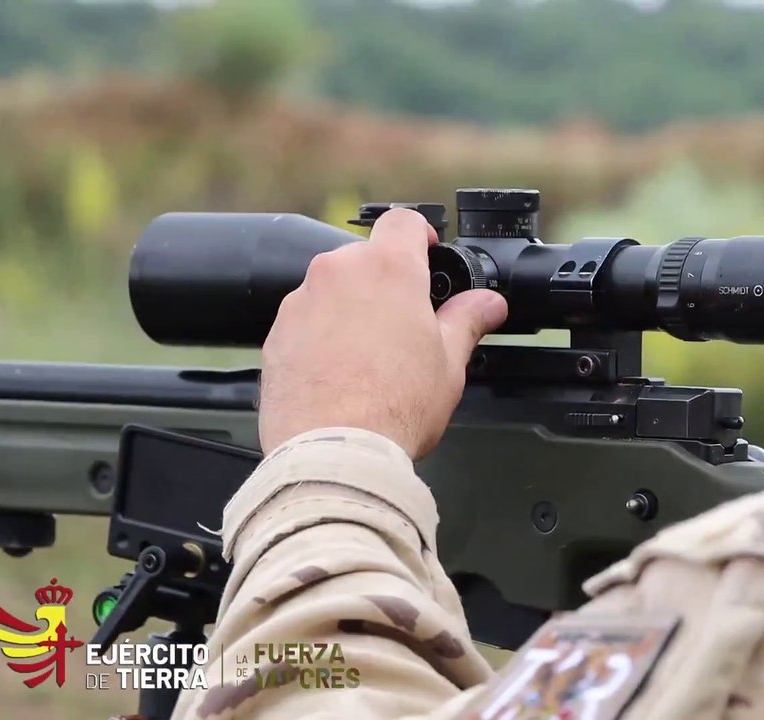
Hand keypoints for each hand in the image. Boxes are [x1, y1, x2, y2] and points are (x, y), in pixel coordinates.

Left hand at [258, 209, 507, 457]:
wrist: (334, 453)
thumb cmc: (394, 408)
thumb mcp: (449, 362)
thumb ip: (467, 321)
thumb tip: (488, 304)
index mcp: (388, 269)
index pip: (404, 221)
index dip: (420, 235)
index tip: (428, 256)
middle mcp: (338, 273)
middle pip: (366, 259)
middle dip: (386, 284)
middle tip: (406, 326)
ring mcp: (301, 303)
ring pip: (333, 291)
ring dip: (351, 311)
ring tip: (370, 360)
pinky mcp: (275, 335)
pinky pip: (305, 322)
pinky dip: (322, 337)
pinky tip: (341, 375)